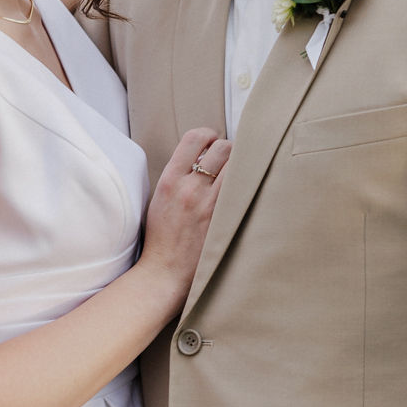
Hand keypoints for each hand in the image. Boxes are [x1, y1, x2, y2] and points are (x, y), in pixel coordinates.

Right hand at [139, 128, 230, 307]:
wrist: (165, 271)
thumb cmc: (162, 236)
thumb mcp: (160, 198)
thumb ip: (179, 175)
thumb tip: (202, 157)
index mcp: (170, 179)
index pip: (194, 138)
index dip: (208, 135)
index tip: (212, 142)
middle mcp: (190, 188)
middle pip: (223, 148)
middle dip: (229, 150)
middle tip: (229, 162)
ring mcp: (209, 204)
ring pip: (238, 166)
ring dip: (241, 167)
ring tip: (239, 176)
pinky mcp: (224, 220)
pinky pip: (243, 190)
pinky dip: (247, 186)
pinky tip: (246, 191)